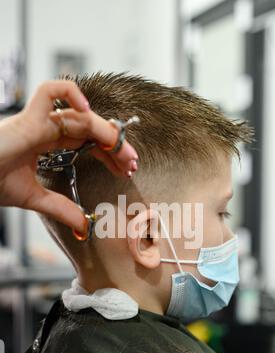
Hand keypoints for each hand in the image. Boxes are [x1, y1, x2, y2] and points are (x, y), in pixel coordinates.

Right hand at [0, 80, 138, 231]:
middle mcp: (45, 129)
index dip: (109, 152)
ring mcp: (38, 121)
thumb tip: (83, 227)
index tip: (126, 169)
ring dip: (106, 131)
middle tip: (133, 164)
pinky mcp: (28, 118)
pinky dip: (71, 94)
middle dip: (115, 145)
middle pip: (90, 128)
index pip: (87, 141)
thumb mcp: (34, 198)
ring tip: (123, 151)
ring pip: (80, 115)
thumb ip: (60, 209)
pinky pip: (50, 92)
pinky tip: (88, 111)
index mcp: (46, 143)